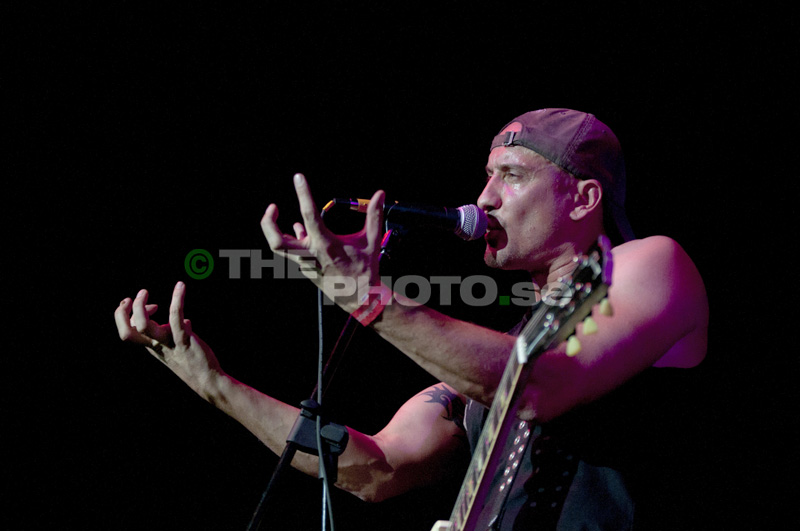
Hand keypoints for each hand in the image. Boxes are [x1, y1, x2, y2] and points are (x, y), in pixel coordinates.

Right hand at [114, 281, 222, 394]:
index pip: (127, 332)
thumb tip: (186, 321)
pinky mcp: (184, 340)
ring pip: (143, 326)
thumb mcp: (177, 348)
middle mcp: (156, 346)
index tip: (145, 306)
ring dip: (140, 306)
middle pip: (127, 332)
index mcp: (151, 346)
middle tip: (139, 296)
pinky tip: (180, 286)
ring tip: (145, 292)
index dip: (127, 316)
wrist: (207, 379)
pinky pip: (176, 318)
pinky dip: (176, 300)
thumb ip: (178, 335)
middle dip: (124, 312)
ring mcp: (169, 343)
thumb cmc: (193, 361)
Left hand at [260, 173, 385, 311]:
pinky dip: (294, 239)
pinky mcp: (306, 270)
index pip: (310, 214)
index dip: (303, 193)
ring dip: (275, 230)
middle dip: (268, 223)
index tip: (298, 177)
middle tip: (272, 207)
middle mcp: (311, 255)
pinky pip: (293, 252)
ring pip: (280, 248)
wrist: (360, 298)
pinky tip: (300, 230)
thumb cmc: (366, 269)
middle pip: (277, 241)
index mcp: (326, 245)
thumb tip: (380, 194)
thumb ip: (374, 215)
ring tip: (277, 214)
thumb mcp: (372, 241)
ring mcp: (305, 264)